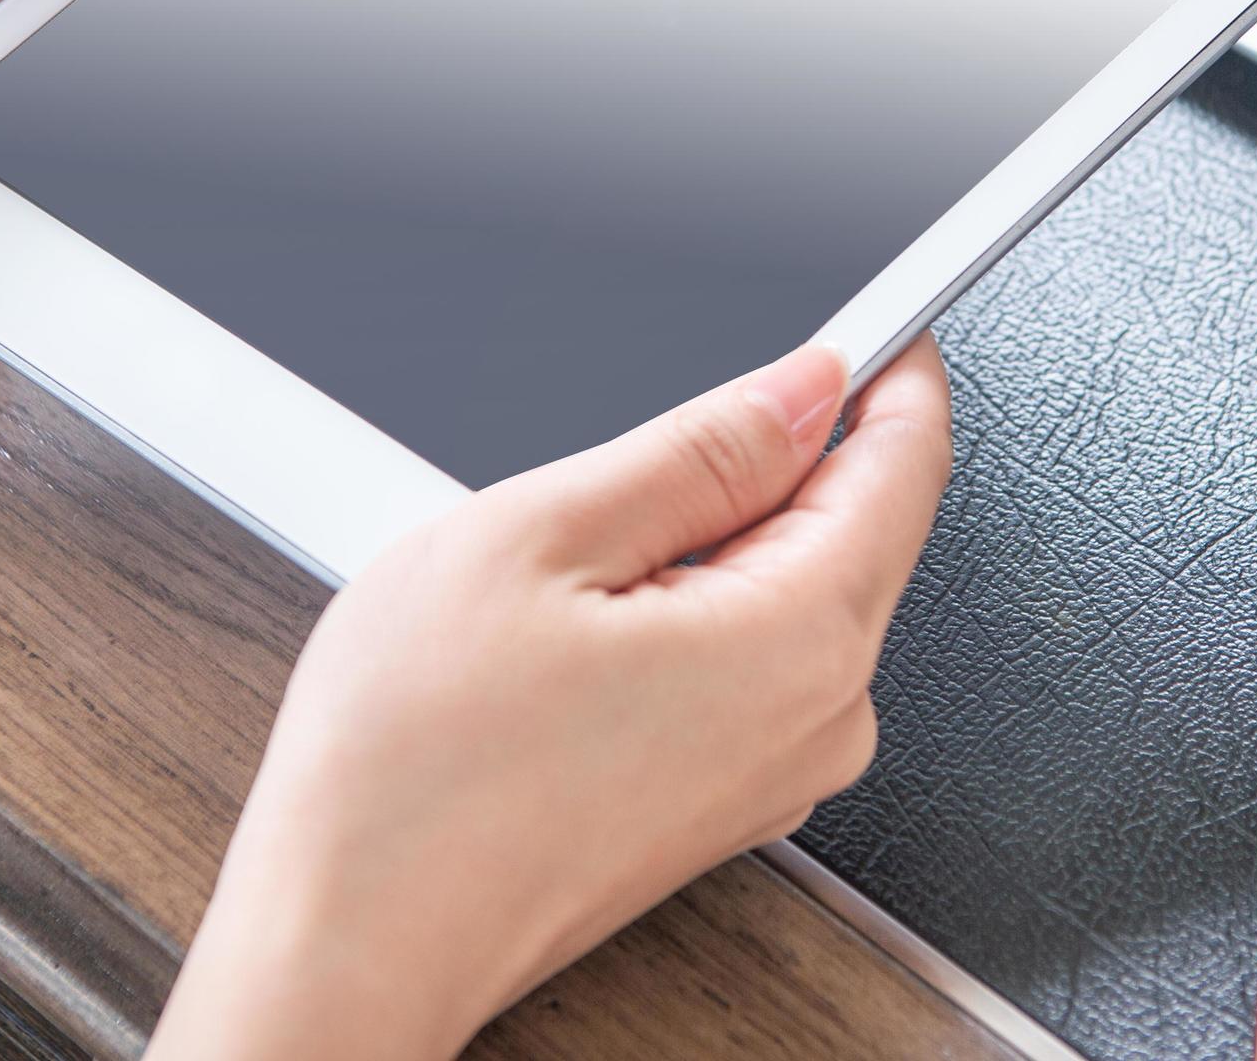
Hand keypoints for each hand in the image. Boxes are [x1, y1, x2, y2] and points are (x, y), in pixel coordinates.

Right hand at [146, 338, 954, 1060]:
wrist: (349, 943)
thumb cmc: (413, 771)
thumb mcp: (540, 536)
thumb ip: (700, 447)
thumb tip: (804, 385)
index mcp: (802, 637)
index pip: (907, 459)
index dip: (885, 364)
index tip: (861, 313)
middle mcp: (822, 717)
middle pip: (855, 521)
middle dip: (771, 452)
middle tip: (638, 440)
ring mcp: (777, 772)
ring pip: (788, 587)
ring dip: (708, 536)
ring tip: (569, 560)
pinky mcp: (726, 802)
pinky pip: (747, 658)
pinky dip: (685, 607)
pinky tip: (574, 625)